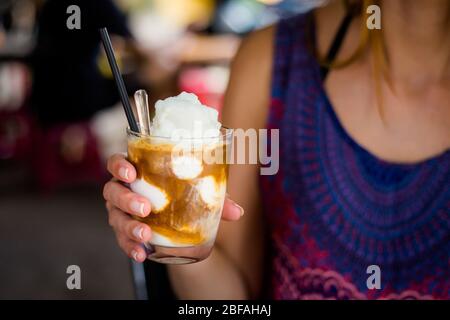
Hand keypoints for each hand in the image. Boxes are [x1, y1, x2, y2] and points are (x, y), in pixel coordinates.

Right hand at [103, 154, 243, 261]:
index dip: (119, 166)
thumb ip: (215, 198)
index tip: (131, 173)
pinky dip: (130, 247)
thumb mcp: (197, 193)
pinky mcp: (124, 231)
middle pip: (112, 190)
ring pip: (115, 217)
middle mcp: (123, 190)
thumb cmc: (181, 194)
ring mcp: (121, 211)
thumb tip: (237, 212)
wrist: (175, 220)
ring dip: (129, 226)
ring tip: (145, 235)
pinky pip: (121, 239)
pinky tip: (141, 254)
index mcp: (137, 172)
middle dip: (126, 199)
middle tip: (145, 208)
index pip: (117, 163)